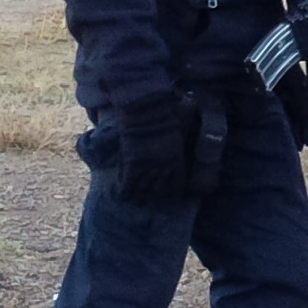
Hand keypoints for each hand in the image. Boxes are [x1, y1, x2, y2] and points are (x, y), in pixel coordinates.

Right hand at [105, 91, 199, 206]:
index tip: (163, 196)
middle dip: (151, 199)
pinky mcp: (132, 165)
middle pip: (157, 196)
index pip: (175, 190)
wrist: (147, 108)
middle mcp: (164, 170)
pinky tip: (119, 192)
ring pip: (141, 195)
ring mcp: (147, 169)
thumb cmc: (164, 115)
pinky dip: (122, 192)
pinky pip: (126, 188)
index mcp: (177, 163)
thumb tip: (187, 145)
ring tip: (131, 199)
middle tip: (144, 200)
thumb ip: (179, 146)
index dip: (168, 195)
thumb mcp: (178, 134)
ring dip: (136, 197)